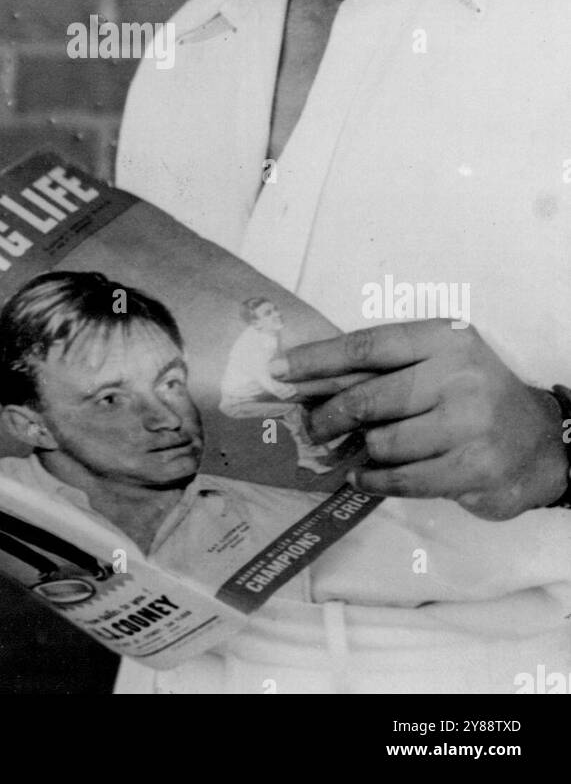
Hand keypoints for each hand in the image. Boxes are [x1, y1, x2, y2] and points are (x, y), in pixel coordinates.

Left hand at [273, 320, 568, 519]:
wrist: (538, 442)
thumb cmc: (472, 397)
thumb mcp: (438, 364)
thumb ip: (384, 370)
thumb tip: (309, 380)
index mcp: (444, 339)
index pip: (368, 346)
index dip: (318, 359)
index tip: (280, 370)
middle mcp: (459, 375)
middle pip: (369, 396)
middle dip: (328, 414)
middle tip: (309, 426)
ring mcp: (469, 423)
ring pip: (383, 442)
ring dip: (360, 451)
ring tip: (351, 453)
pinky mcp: (473, 468)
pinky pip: (403, 478)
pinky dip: (375, 480)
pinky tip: (362, 478)